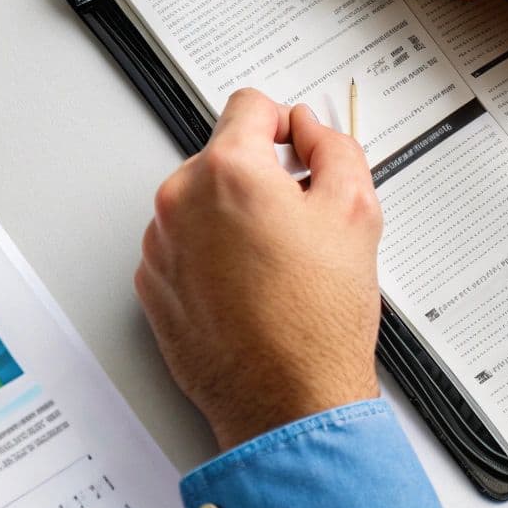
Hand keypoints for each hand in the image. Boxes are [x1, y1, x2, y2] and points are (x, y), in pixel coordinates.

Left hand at [135, 90, 382, 450]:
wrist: (287, 400)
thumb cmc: (316, 320)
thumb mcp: (355, 211)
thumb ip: (334, 149)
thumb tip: (312, 131)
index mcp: (227, 172)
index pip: (249, 106)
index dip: (283, 123)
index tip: (294, 146)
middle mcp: (180, 201)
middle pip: (222, 158)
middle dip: (259, 178)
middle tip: (298, 221)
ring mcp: (160, 245)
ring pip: (201, 204)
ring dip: (232, 218)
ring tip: (275, 265)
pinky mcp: (152, 283)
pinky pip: (183, 247)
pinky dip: (211, 256)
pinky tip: (249, 287)